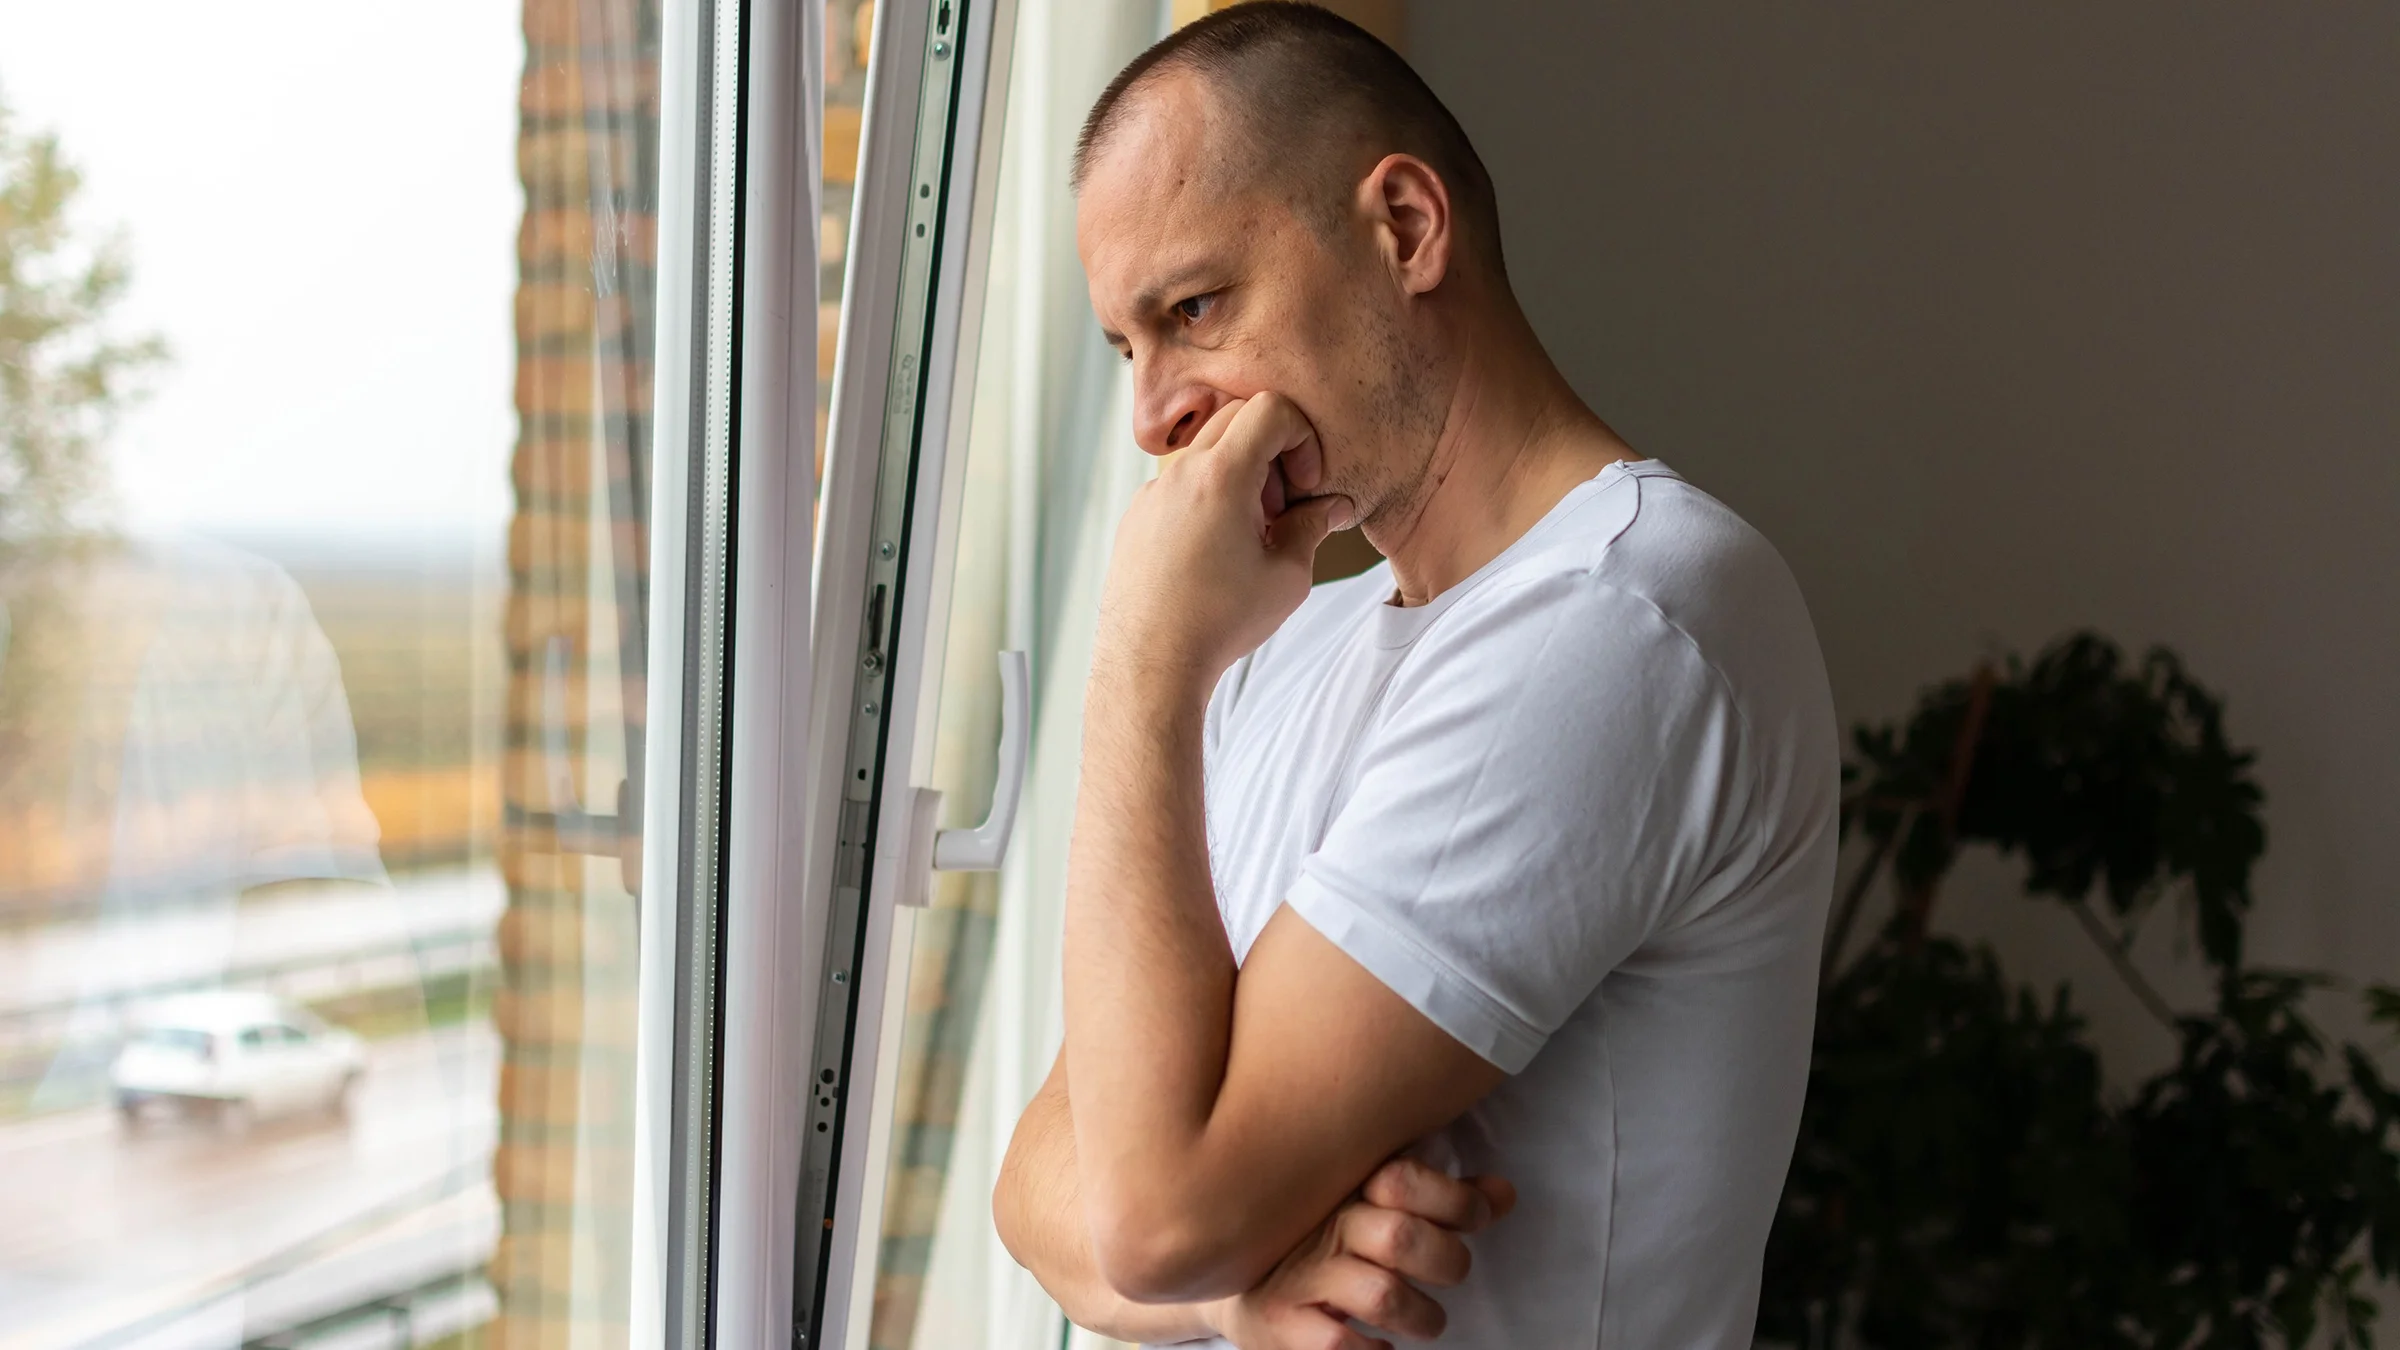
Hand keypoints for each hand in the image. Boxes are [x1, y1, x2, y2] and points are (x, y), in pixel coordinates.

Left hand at [1096, 393, 1355, 687]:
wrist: (1150, 663)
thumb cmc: (1220, 623)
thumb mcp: (1287, 576)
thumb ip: (1313, 527)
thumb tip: (1333, 507)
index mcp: (1220, 475)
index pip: (1270, 408)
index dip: (1302, 437)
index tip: (1303, 485)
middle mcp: (1179, 473)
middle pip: (1235, 417)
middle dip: (1271, 450)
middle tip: (1280, 507)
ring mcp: (1152, 493)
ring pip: (1205, 452)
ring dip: (1238, 475)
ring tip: (1249, 534)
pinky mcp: (1136, 517)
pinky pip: (1178, 484)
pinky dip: (1206, 498)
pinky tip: (1214, 552)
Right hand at [1205, 1159, 1516, 1349]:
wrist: (1239, 1289)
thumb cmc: (1328, 1247)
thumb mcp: (1378, 1212)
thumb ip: (1443, 1202)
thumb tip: (1505, 1193)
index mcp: (1347, 1188)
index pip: (1404, 1177)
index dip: (1456, 1199)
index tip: (1477, 1216)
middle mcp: (1322, 1228)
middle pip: (1400, 1237)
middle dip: (1446, 1262)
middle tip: (1449, 1276)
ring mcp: (1300, 1279)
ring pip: (1382, 1296)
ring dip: (1421, 1317)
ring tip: (1424, 1321)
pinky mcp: (1281, 1327)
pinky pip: (1340, 1347)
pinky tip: (1380, 1348)